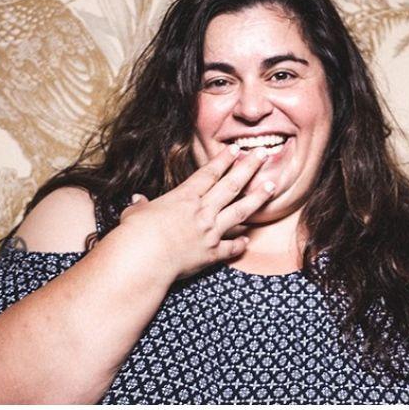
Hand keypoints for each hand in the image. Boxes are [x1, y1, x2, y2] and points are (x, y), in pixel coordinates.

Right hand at [118, 145, 274, 279]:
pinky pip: (231, 248)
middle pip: (232, 185)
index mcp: (184, 197)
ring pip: (240, 211)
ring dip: (258, 198)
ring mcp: (210, 232)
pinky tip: (247, 241)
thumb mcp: (136, 214)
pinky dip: (240, 244)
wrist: (143, 259)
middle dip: (249, 167)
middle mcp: (202, 211)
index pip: (209, 174)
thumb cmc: (135, 234)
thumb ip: (141, 206)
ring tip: (273, 186)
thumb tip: (137, 200)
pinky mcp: (211, 254)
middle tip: (264, 154)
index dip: (224, 160)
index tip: (237, 150)